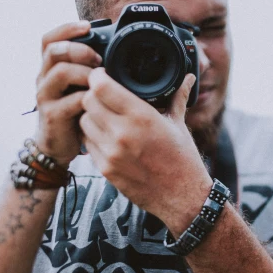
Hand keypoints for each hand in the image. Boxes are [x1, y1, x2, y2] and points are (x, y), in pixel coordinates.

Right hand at [33, 21, 101, 166]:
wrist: (58, 146)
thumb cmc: (73, 112)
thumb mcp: (78, 86)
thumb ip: (88, 69)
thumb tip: (115, 48)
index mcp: (49, 68)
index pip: (49, 39)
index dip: (66, 29)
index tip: (87, 26)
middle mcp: (43, 78)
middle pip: (53, 50)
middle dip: (78, 49)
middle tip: (98, 58)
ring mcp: (46, 97)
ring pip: (60, 72)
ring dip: (84, 72)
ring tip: (100, 79)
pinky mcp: (52, 115)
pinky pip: (71, 101)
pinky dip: (88, 98)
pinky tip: (99, 100)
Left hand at [79, 68, 212, 226]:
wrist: (182, 198)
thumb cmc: (182, 160)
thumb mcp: (179, 125)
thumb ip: (178, 98)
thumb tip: (189, 77)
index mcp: (142, 117)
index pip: (102, 87)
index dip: (98, 76)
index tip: (101, 74)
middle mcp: (123, 133)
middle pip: (88, 102)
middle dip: (93, 95)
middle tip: (102, 95)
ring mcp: (111, 153)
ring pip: (83, 122)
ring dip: (90, 116)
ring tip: (104, 116)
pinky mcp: (105, 169)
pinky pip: (87, 143)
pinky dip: (93, 136)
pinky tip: (106, 136)